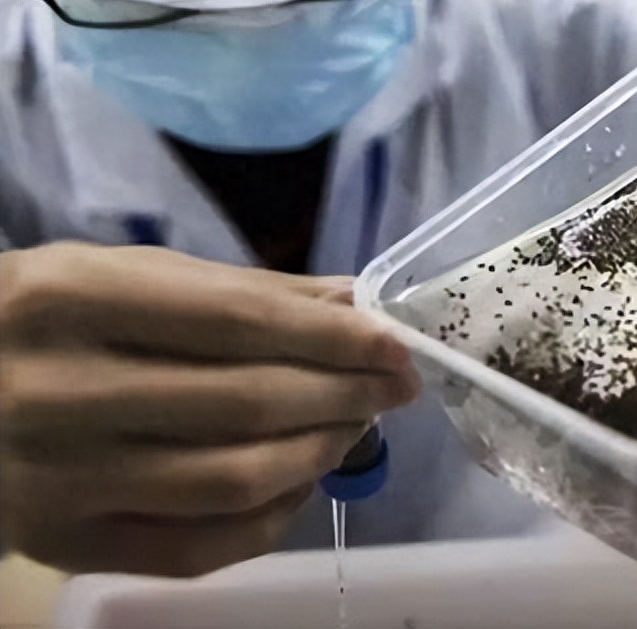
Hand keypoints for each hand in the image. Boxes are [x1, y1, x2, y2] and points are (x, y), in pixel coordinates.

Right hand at [0, 242, 418, 575]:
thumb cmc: (51, 319)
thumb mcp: (127, 276)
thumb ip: (242, 292)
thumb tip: (353, 305)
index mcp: (72, 300)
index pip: (237, 321)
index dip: (334, 336)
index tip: (397, 345)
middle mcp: (59, 393)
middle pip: (246, 403)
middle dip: (344, 393)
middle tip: (393, 385)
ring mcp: (59, 481)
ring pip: (233, 480)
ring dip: (320, 452)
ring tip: (355, 423)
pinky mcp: (63, 546)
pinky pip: (199, 549)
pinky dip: (272, 517)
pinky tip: (302, 481)